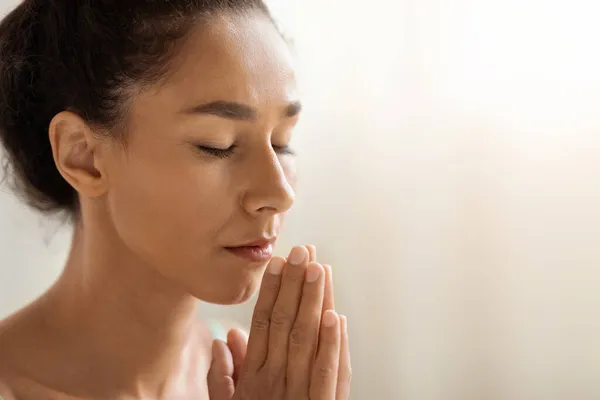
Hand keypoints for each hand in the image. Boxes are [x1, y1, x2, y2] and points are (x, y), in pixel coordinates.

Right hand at [208, 245, 351, 398]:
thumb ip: (223, 374)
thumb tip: (223, 338)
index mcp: (253, 375)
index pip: (262, 322)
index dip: (270, 289)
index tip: (277, 261)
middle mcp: (274, 378)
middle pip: (284, 322)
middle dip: (293, 283)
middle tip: (301, 251)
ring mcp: (299, 392)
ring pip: (306, 338)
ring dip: (313, 300)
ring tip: (318, 268)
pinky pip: (327, 370)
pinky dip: (332, 341)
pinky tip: (335, 315)